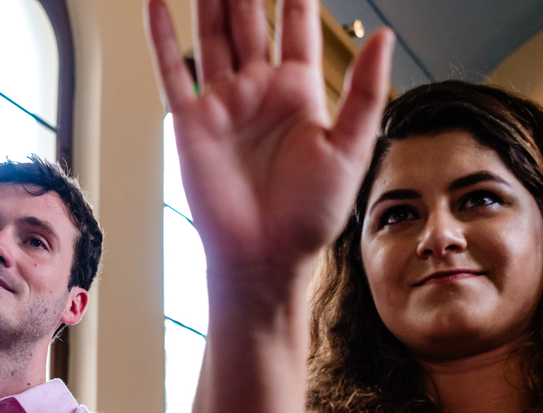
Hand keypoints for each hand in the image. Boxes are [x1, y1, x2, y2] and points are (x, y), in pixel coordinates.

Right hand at [146, 0, 392, 295]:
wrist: (265, 257)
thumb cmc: (310, 216)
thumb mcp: (351, 150)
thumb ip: (366, 92)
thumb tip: (385, 36)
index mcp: (300, 91)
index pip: (296, 22)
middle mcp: (259, 89)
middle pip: (250, 16)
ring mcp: (223, 103)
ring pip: (213, 33)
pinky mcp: (192, 123)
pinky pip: (172, 71)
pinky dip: (163, 37)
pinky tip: (158, 4)